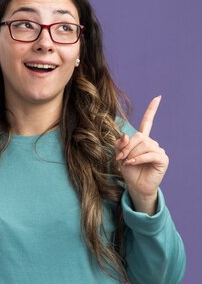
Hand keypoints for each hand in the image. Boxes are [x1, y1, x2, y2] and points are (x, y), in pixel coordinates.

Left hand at [115, 96, 167, 214]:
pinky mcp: (162, 158)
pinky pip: (149, 154)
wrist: (135, 185)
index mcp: (142, 139)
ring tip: (126, 162)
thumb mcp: (119, 155)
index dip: (152, 109)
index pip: (148, 121)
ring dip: (131, 153)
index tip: (158, 97)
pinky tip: (132, 163)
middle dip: (127, 146)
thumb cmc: (128, 170)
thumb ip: (120, 144)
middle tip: (120, 157)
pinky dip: (138, 158)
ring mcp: (158, 149)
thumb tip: (125, 134)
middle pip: (138, 136)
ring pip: (143, 145)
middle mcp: (152, 142)